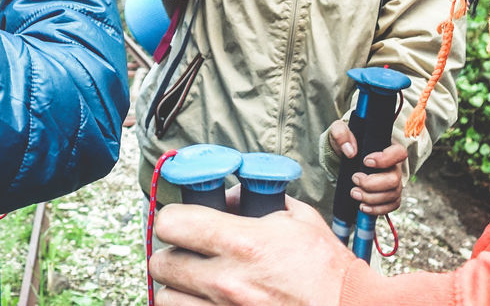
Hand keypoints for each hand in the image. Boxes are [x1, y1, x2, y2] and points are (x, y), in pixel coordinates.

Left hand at [149, 198, 355, 304]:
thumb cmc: (329, 271)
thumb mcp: (299, 220)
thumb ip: (258, 200)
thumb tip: (227, 195)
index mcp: (242, 243)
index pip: (171, 223)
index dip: (173, 219)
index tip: (181, 222)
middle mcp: (227, 281)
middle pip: (161, 263)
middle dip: (171, 254)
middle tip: (186, 254)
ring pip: (165, 298)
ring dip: (176, 289)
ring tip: (193, 284)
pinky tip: (204, 302)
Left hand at [329, 120, 406, 214]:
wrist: (343, 156)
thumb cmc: (345, 141)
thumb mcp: (338, 130)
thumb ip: (341, 134)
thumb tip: (350, 151)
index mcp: (387, 147)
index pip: (399, 153)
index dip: (386, 159)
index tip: (366, 161)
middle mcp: (394, 166)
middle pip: (395, 179)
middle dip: (373, 184)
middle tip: (355, 179)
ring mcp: (393, 182)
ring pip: (392, 195)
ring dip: (372, 198)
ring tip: (354, 193)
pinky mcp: (389, 195)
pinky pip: (391, 206)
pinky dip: (377, 209)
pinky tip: (362, 206)